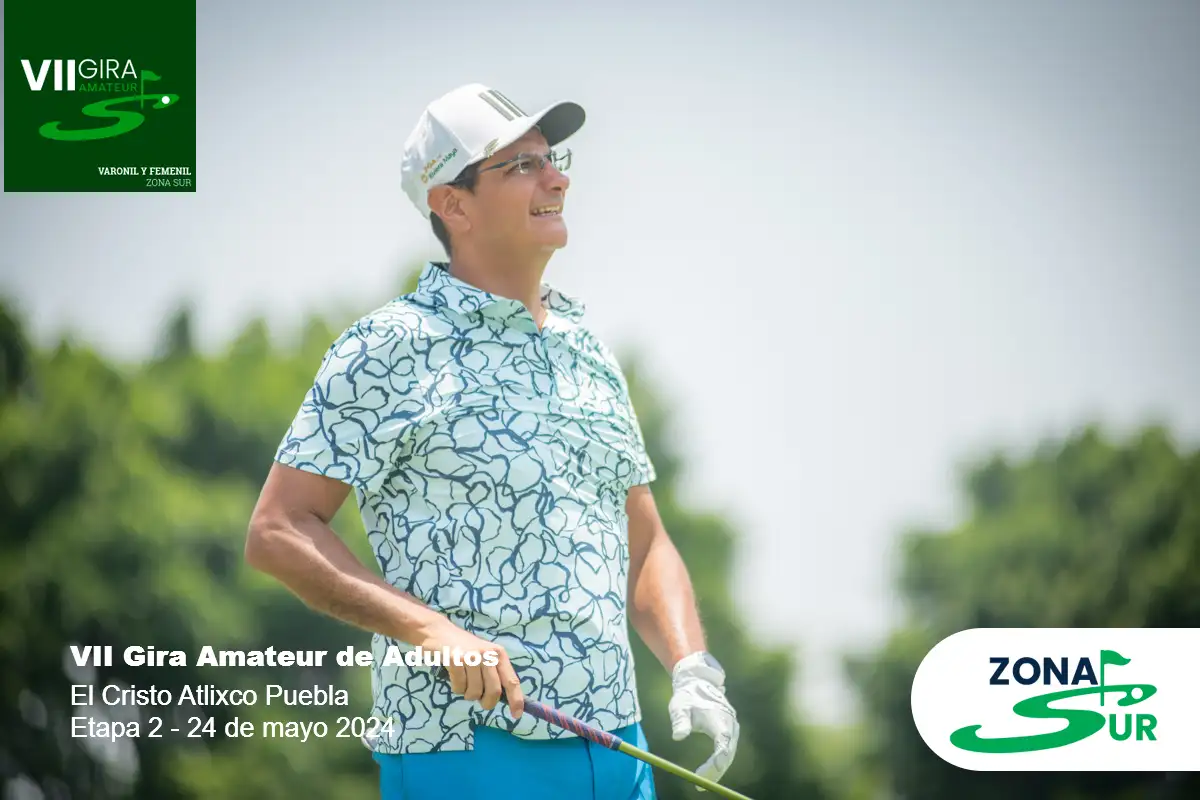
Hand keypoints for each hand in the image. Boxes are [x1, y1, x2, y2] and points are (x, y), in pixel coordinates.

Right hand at [417, 619, 524, 718]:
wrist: (439, 631)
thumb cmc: (463, 648)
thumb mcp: (484, 656)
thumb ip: (494, 673)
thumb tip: (503, 698)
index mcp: (499, 654)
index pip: (512, 681)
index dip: (516, 700)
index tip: (516, 715)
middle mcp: (488, 654)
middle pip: (494, 691)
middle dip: (487, 702)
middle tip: (480, 700)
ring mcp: (472, 657)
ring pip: (475, 692)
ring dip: (468, 694)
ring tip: (463, 681)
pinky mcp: (455, 660)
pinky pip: (459, 687)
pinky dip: (456, 688)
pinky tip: (453, 675)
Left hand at [668, 652, 738, 786]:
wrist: (699, 683)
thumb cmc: (687, 696)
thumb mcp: (679, 706)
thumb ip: (680, 720)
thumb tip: (678, 736)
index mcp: (719, 719)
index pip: (722, 746)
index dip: (715, 763)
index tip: (701, 775)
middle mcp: (730, 724)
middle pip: (728, 754)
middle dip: (716, 771)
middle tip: (700, 785)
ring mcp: (732, 728)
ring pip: (729, 754)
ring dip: (718, 769)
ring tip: (701, 781)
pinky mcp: (729, 731)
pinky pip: (727, 750)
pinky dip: (719, 762)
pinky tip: (707, 772)